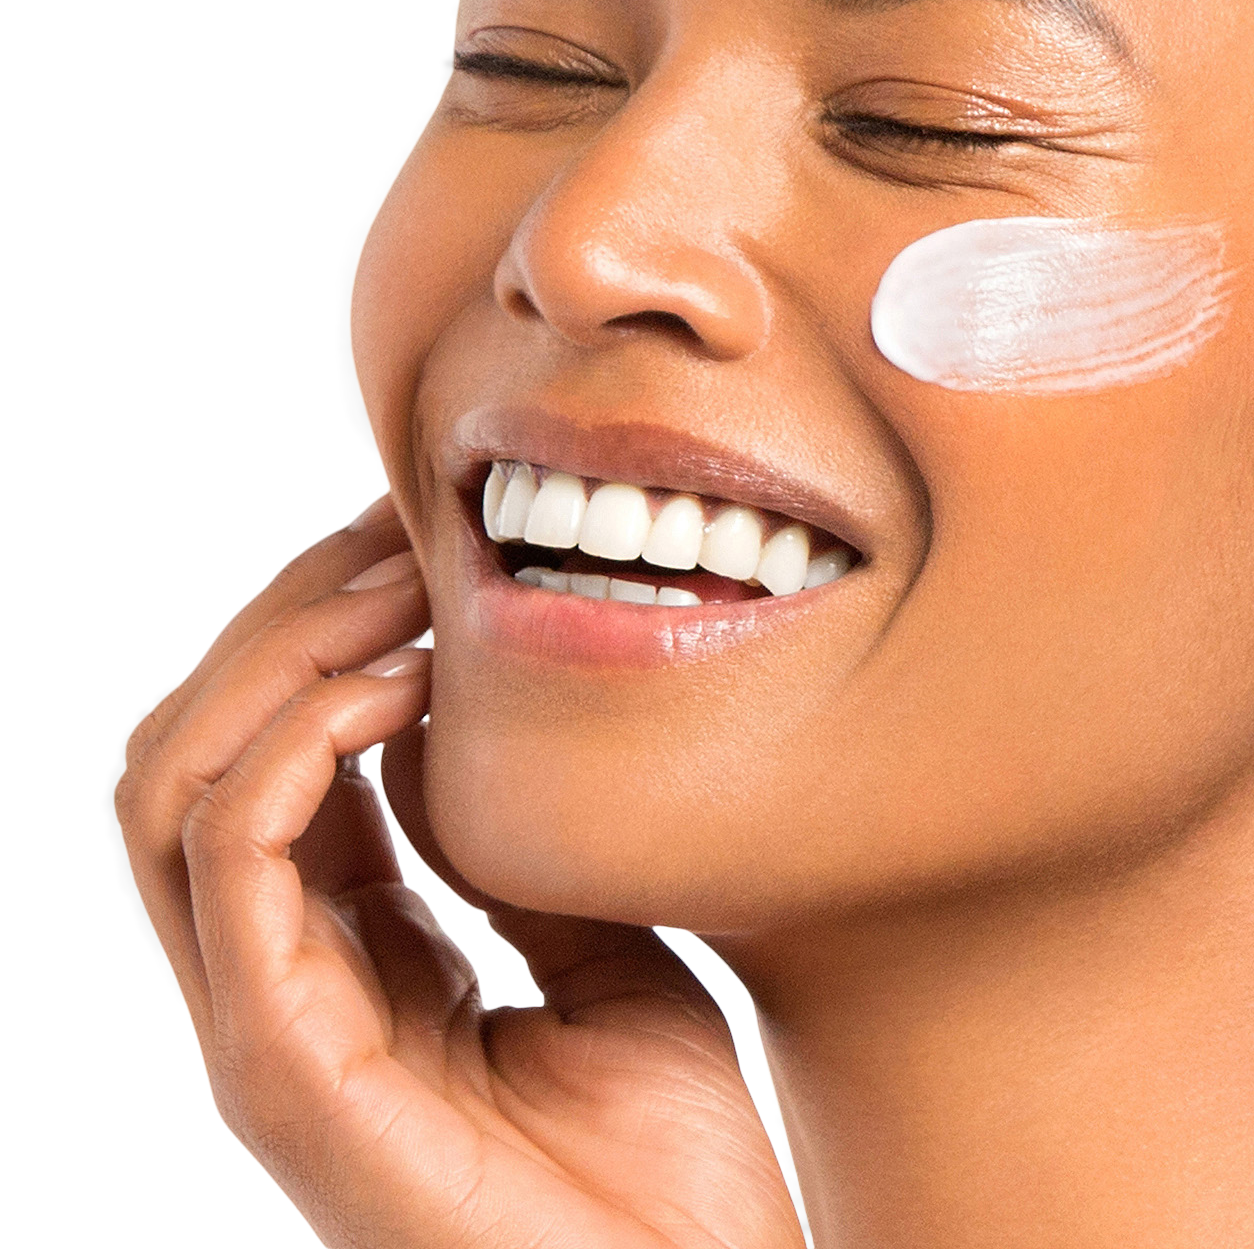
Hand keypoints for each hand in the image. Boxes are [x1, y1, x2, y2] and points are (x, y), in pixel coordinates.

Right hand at [112, 499, 804, 1248]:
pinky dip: (298, 740)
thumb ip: (504, 842)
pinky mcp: (288, 1072)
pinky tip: (397, 682)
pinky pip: (234, 863)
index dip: (328, 629)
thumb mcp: (593, 944)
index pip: (270, 755)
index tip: (420, 534)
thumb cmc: (652, 1154)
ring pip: (174, 789)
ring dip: (280, 654)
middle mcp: (281, 986)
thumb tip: (452, 704)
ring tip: (400, 590)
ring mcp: (269, 1031)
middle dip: (286, 613)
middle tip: (395, 527)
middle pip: (195, 750)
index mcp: (347, 955)